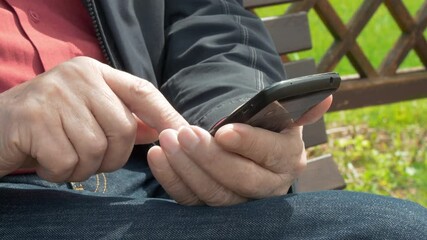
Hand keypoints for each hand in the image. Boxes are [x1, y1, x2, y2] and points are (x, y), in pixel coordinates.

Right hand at [0, 57, 187, 181]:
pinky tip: (44, 159)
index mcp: (94, 72)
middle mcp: (77, 76)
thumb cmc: (48, 124)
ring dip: (83, 166)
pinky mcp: (33, 118)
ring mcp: (54, 94)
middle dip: (112, 156)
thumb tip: (166, 131)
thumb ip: (124, 118)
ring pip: (96, 149)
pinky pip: (68, 162)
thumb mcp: (88, 112)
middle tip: (87, 159)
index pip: (142, 91)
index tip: (186, 134)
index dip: (167, 115)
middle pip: (123, 128)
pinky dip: (60, 171)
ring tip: (62, 156)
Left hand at [147, 96, 331, 205]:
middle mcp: (268, 187)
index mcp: (287, 160)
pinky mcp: (213, 206)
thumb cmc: (265, 127)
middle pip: (239, 180)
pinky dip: (172, 180)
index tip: (224, 130)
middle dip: (209, 157)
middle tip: (183, 133)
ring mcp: (240, 202)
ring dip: (186, 168)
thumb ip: (299, 108)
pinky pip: (191, 200)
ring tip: (166, 141)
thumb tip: (325, 97)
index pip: (270, 155)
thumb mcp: (283, 117)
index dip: (248, 143)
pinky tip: (158, 157)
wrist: (249, 150)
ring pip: (213, 194)